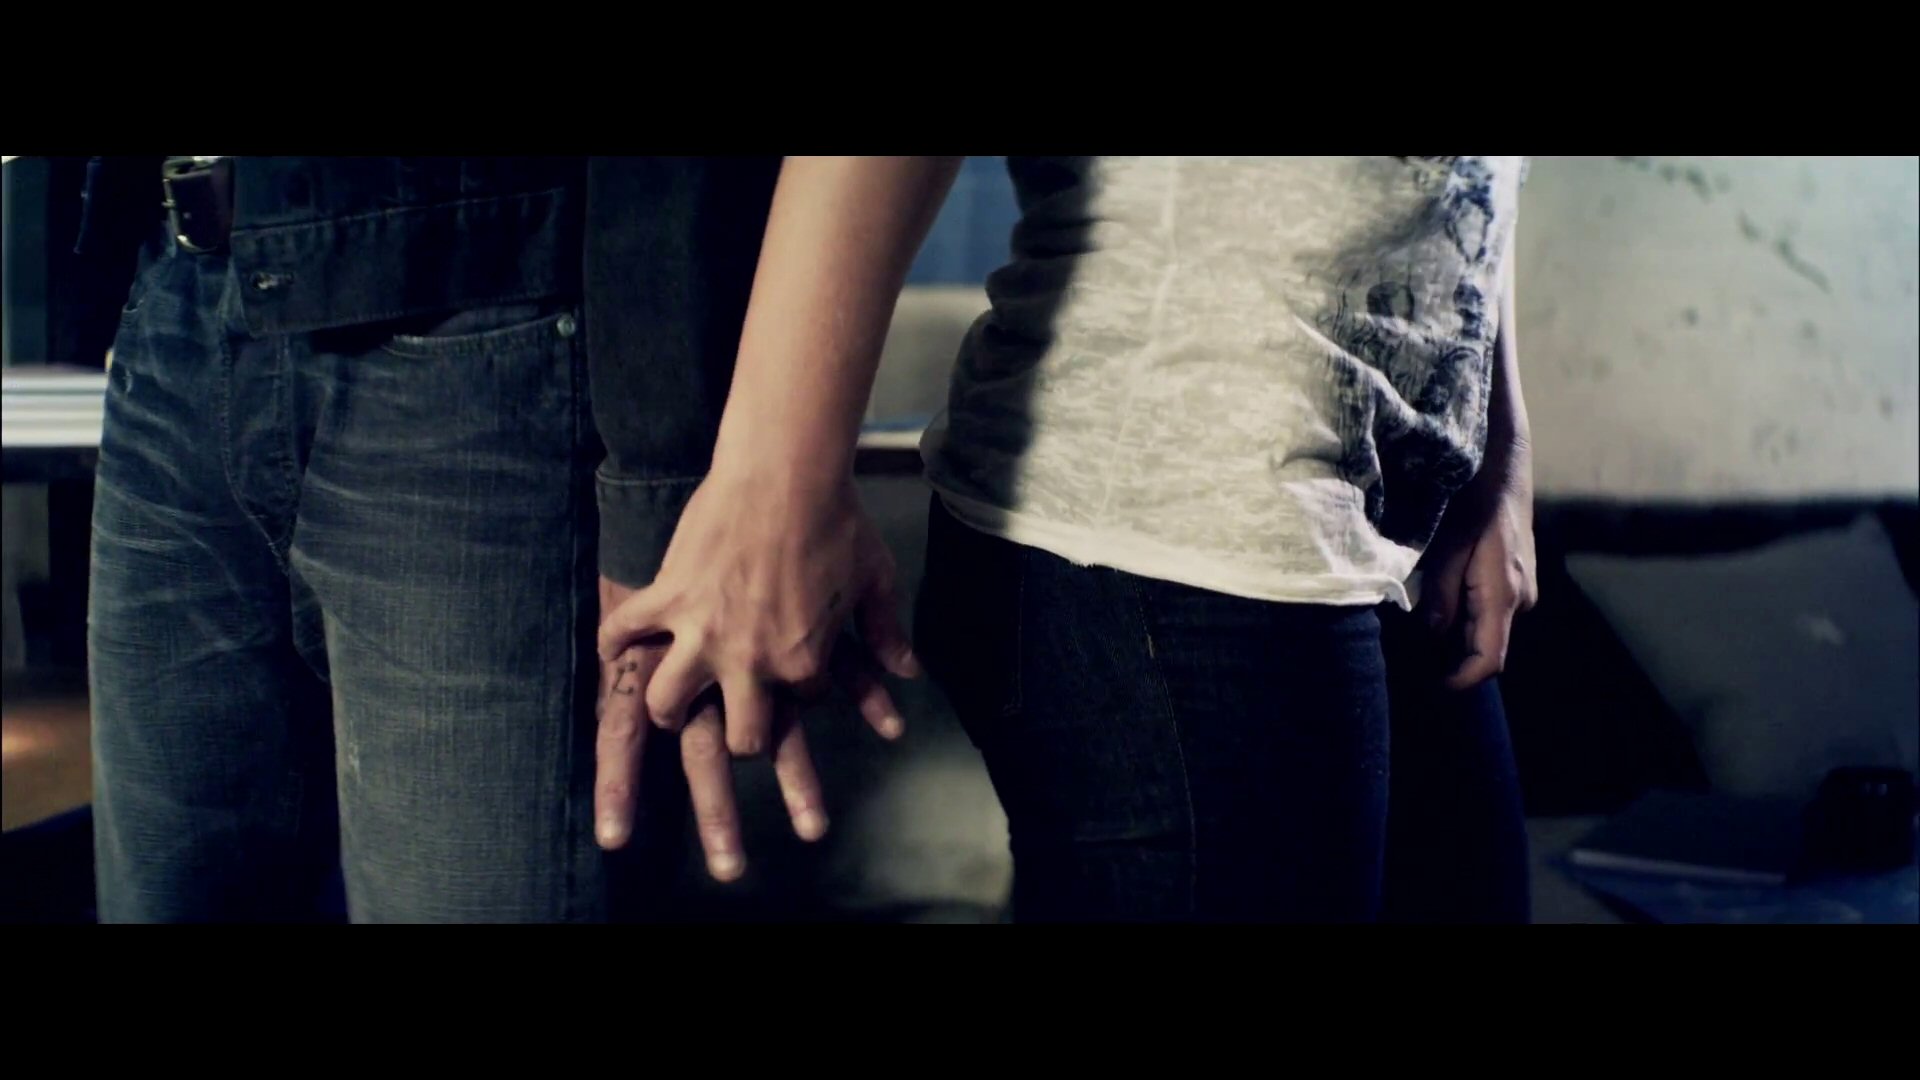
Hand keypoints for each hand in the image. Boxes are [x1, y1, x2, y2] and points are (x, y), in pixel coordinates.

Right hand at [595, 470, 919, 879]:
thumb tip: (911, 672)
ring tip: (668, 704)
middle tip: (735, 720)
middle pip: (741, 737)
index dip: (800, 688)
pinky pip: (624, 631)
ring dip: (669, 708)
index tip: (796, 669)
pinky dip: (614, 641)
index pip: (800, 704)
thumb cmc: (839, 522)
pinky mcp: (668, 596)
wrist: (790, 470)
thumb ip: (887, 632)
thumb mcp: (874, 580)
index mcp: (802, 662)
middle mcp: (749, 661)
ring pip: (668, 701)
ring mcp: (703, 632)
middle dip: (742, 736)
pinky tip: (611, 650)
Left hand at [1417, 440, 1538, 689]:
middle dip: (1451, 658)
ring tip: (1416, 627)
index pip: (1489, 659)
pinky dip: (1464, 615)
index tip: (1432, 687)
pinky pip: (1489, 610)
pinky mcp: (1516, 579)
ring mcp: (1522, 590)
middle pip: (1486, 647)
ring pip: (1486, 628)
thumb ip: (1440, 592)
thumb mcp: (1449, 543)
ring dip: (1455, 634)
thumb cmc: (1476, 497)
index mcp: (1504, 593)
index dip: (1461, 681)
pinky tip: (1436, 600)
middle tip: (1410, 656)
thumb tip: (1431, 635)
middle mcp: (1521, 599)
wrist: (1505, 463)